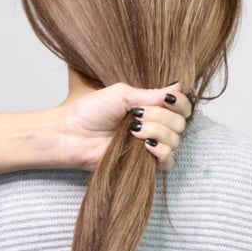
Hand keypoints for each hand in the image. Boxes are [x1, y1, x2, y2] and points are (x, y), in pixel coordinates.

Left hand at [60, 83, 190, 170]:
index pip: (181, 106)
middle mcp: (154, 126)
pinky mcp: (144, 163)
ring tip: (134, 130)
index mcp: (150, 107)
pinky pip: (168, 161)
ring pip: (175, 140)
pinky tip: (145, 145)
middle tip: (137, 115)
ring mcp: (149, 145)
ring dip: (157, 132)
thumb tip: (179, 87)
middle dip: (161, 117)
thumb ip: (151, 94)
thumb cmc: (89, 111)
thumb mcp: (122, 94)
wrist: (70, 134)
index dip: (180, 103)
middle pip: (180, 123)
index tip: (166, 100)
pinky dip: (161, 151)